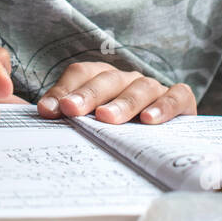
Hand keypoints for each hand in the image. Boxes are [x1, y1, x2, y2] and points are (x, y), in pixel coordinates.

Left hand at [36, 61, 195, 124]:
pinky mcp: (182, 101)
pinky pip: (176, 96)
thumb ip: (64, 115)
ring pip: (139, 88)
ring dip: (122, 103)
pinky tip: (149, 120)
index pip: (81, 74)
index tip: (46, 111)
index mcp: (102, 79)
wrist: (165, 146)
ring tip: (106, 119)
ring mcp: (154, 88)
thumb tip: (39, 111)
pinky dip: (164, 106)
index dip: (63, 89)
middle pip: (107, 79)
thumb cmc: (116, 134)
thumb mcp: (89, 125)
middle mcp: (127, 80)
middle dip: (87, 95)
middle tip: (71, 110)